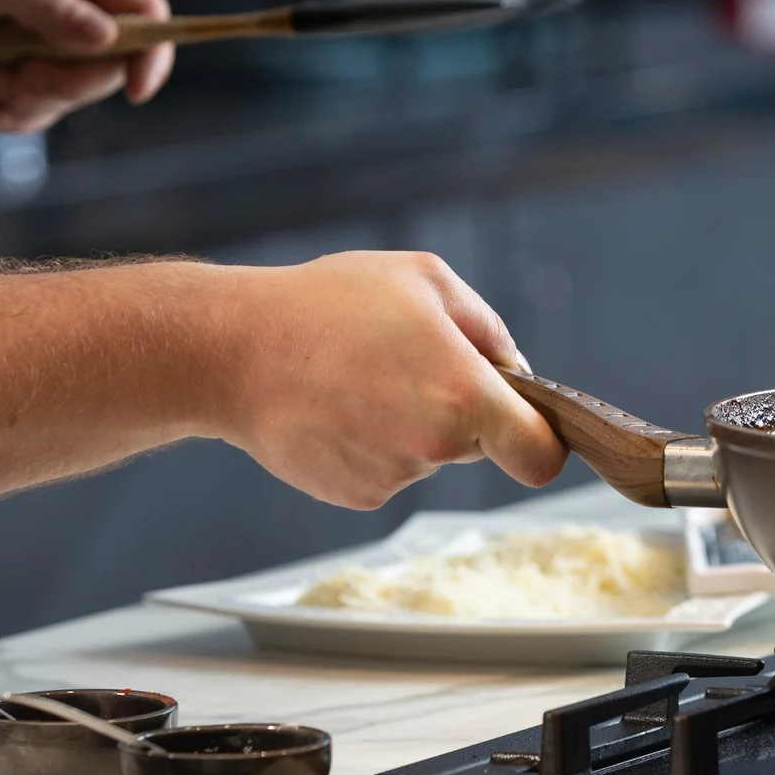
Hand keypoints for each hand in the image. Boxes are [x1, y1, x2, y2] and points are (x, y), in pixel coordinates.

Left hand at [0, 0, 175, 133]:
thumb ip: (49, 4)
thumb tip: (107, 37)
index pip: (144, 6)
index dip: (151, 50)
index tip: (135, 91)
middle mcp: (76, 1)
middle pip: (114, 60)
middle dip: (70, 80)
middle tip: (25, 75)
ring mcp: (55, 37)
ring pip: (80, 89)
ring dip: (37, 96)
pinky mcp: (30, 66)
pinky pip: (50, 106)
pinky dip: (22, 112)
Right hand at [211, 252, 566, 508]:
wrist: (233, 350)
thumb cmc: (328, 305)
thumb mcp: (426, 280)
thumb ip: (487, 328)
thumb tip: (516, 371)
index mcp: (464, 396)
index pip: (539, 455)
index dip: (541, 442)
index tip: (527, 426)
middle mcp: (433, 447)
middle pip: (480, 444)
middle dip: (461, 410)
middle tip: (407, 363)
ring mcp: (393, 476)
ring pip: (429, 454)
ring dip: (409, 422)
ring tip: (359, 377)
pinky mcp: (355, 494)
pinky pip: (388, 469)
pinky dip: (372, 442)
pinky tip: (337, 405)